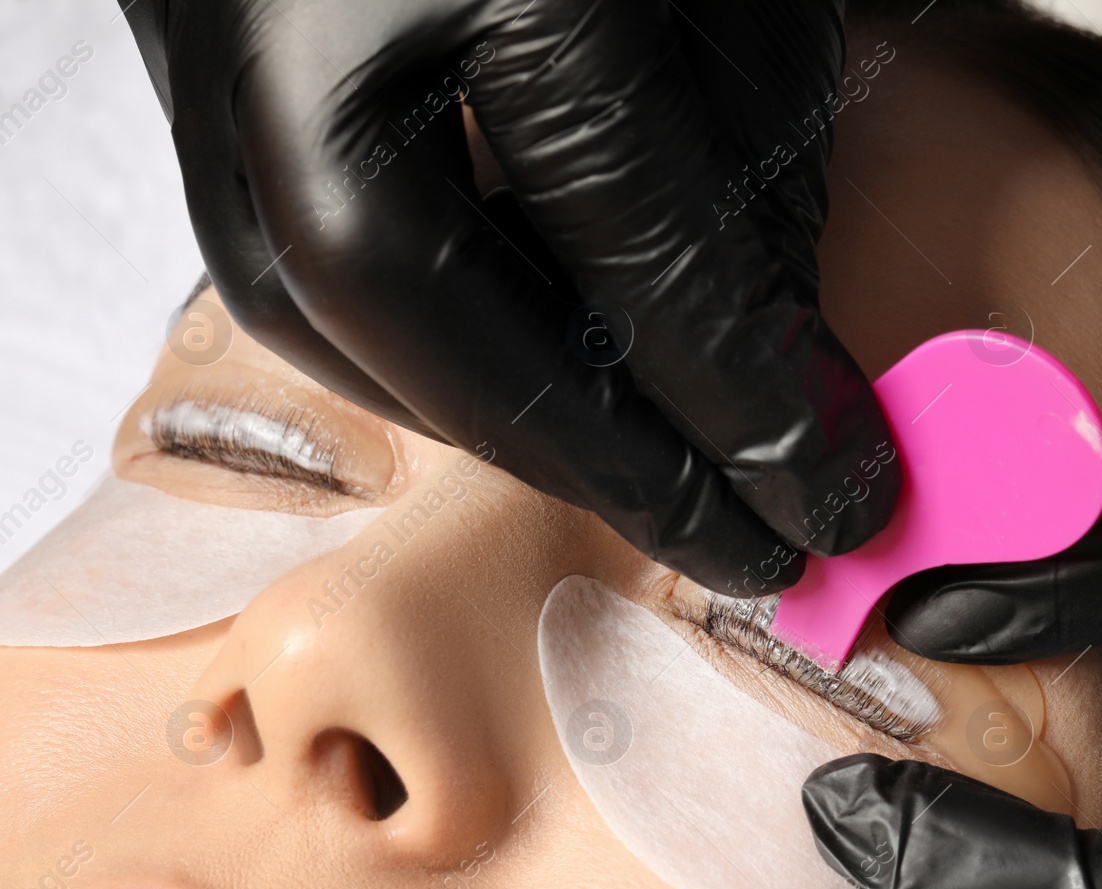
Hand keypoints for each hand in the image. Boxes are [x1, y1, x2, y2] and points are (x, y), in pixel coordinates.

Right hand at [121, 0, 897, 591]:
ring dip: (498, 420)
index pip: (629, 231)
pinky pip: (283, 249)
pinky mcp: (191, 47)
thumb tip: (773, 349)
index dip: (741, 390)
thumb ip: (755, 142)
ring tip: (637, 479)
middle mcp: (297, 9)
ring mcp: (213, 26)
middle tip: (731, 540)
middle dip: (599, 457)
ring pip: (329, 308)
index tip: (829, 491)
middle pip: (429, 314)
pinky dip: (416, 338)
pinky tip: (525, 371)